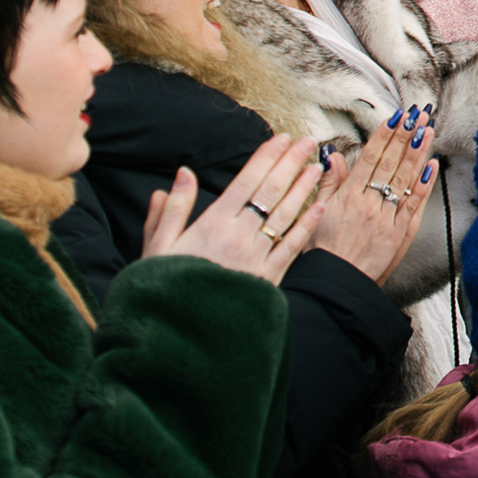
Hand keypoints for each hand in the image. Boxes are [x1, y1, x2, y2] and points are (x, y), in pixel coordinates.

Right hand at [142, 135, 327, 282]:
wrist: (180, 338)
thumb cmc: (164, 290)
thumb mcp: (158, 248)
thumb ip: (171, 211)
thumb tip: (182, 173)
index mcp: (211, 225)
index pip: (246, 182)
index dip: (266, 157)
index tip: (282, 138)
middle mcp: (238, 237)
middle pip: (271, 192)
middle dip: (291, 163)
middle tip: (308, 142)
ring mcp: (256, 259)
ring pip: (286, 215)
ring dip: (304, 188)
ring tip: (317, 166)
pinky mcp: (268, 281)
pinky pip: (292, 248)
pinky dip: (307, 226)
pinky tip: (320, 208)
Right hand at [310, 108, 434, 281]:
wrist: (336, 284)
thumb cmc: (322, 251)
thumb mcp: (318, 213)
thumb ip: (328, 183)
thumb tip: (333, 155)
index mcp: (348, 197)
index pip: (370, 159)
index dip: (384, 136)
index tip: (396, 117)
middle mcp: (369, 204)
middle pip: (391, 163)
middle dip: (405, 136)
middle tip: (418, 114)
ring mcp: (387, 218)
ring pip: (405, 179)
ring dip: (418, 152)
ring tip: (428, 129)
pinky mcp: (399, 234)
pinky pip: (414, 205)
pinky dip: (424, 184)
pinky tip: (431, 165)